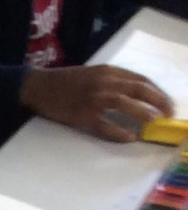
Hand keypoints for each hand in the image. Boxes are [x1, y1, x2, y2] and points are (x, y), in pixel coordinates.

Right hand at [20, 62, 173, 141]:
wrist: (39, 87)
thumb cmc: (66, 82)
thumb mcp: (93, 73)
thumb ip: (113, 80)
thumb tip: (136, 94)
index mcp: (108, 71)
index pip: (141, 79)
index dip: (158, 91)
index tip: (168, 102)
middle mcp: (104, 82)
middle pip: (139, 90)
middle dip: (158, 101)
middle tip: (169, 113)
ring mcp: (93, 99)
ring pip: (126, 104)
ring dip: (143, 113)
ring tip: (154, 121)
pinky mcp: (83, 115)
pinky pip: (106, 125)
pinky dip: (120, 132)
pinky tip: (130, 137)